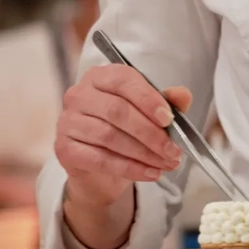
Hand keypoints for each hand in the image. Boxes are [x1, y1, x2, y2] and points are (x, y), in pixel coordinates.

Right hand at [56, 63, 189, 208]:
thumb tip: (183, 95)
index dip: (149, 100)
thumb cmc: (126, 129)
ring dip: (143, 153)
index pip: (124, 81)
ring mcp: (67, 121)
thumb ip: (167, 101)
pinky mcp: (64, 148)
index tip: (170, 120)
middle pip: (117, 111)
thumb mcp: (150, 113)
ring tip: (166, 163)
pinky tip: (150, 173)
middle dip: (150, 133)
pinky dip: (130, 168)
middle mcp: (79, 94)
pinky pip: (100, 159)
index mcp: (101, 76)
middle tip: (174, 150)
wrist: (100, 168)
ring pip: (110, 137)